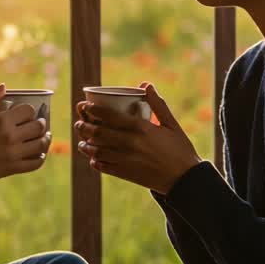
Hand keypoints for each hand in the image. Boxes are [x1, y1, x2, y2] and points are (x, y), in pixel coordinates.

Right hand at [0, 85, 51, 184]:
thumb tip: (3, 86)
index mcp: (1, 121)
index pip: (28, 110)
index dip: (29, 110)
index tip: (26, 114)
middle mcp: (11, 136)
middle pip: (38, 126)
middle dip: (40, 123)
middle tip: (38, 124)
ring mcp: (14, 153)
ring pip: (41, 144)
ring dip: (45, 139)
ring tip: (44, 137)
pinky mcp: (14, 168)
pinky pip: (36, 163)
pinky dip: (41, 157)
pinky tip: (39, 153)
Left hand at [75, 83, 202, 194]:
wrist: (184, 179)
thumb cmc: (179, 149)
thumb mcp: (171, 124)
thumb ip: (158, 104)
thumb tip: (146, 84)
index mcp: (140, 128)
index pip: (109, 115)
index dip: (93, 110)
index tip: (85, 106)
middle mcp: (130, 143)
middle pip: (98, 133)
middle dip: (84, 127)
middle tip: (79, 123)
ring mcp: (126, 160)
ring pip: (97, 150)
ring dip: (86, 145)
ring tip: (82, 141)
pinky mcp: (125, 173)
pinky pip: (103, 166)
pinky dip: (95, 161)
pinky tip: (93, 158)